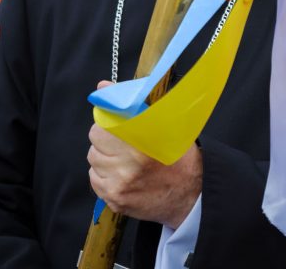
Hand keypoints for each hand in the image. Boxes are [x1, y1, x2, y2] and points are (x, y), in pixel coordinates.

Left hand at [86, 81, 201, 228]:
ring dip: (104, 157)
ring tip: (123, 159)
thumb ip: (131, 104)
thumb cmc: (177, 155)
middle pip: (95, 140)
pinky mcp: (116, 199)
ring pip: (93, 159)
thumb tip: (102, 86)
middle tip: (121, 142)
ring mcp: (121, 184)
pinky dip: (104, 175)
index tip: (115, 124)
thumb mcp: (163, 123)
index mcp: (141, 141)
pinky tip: (121, 174)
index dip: (108, 122)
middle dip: (105, 138)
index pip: (103, 125)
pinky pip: (94, 179)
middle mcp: (129, 164)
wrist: (191, 193)